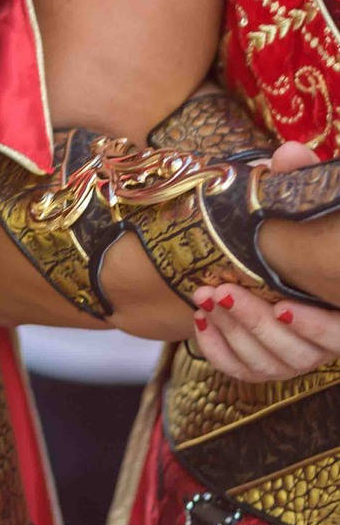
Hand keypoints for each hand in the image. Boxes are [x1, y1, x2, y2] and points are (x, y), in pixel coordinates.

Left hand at [192, 140, 339, 379]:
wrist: (256, 252)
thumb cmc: (287, 228)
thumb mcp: (293, 202)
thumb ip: (296, 180)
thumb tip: (290, 152)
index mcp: (337, 306)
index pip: (339, 337)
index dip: (316, 327)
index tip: (281, 305)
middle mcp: (319, 339)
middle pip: (298, 354)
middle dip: (255, 323)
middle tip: (221, 290)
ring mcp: (290, 354)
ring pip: (268, 364)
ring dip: (233, 332)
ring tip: (204, 295)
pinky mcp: (260, 361)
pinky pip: (241, 371)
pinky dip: (218, 351)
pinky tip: (199, 321)